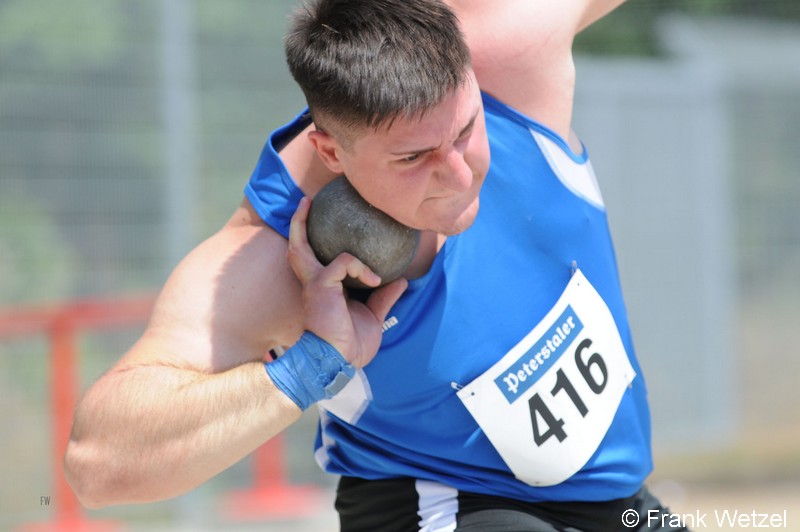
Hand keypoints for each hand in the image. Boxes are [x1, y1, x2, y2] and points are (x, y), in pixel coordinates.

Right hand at [287, 197, 407, 367]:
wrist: (336, 363)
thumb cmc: (350, 346)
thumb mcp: (373, 318)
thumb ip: (384, 297)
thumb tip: (401, 281)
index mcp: (324, 290)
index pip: (316, 260)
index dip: (318, 243)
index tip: (328, 225)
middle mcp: (313, 283)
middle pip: (297, 247)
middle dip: (297, 223)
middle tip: (306, 202)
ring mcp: (314, 282)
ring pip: (301, 245)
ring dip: (302, 223)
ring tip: (307, 203)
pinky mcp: (321, 284)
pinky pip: (344, 261)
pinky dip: (362, 267)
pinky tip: (374, 279)